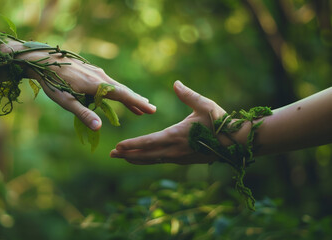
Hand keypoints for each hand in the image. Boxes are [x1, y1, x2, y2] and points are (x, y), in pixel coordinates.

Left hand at [22, 50, 155, 130]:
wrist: (42, 60)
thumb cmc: (53, 82)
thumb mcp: (66, 102)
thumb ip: (83, 114)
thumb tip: (99, 128)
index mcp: (96, 85)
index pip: (122, 95)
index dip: (137, 103)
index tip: (151, 109)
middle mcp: (100, 77)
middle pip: (123, 90)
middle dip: (137, 100)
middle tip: (151, 109)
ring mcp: (96, 72)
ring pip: (116, 86)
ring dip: (128, 96)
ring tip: (139, 105)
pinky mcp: (91, 71)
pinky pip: (109, 83)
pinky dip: (117, 91)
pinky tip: (117, 95)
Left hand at [110, 80, 225, 164]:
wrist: (234, 142)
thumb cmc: (220, 122)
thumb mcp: (204, 105)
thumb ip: (188, 94)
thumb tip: (176, 83)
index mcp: (176, 136)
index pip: (148, 142)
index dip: (132, 145)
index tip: (118, 146)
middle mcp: (174, 150)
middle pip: (146, 155)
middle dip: (128, 154)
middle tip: (112, 154)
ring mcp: (178, 157)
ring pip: (152, 160)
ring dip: (136, 159)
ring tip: (122, 157)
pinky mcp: (182, 160)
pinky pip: (160, 161)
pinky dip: (148, 160)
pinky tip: (142, 158)